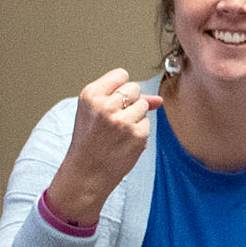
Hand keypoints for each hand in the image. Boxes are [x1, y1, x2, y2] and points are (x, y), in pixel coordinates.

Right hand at [45, 68, 162, 225]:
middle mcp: (106, 105)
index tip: (112, 101)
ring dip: (135, 116)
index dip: (120, 88)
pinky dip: (139, 131)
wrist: (86, 172)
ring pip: (144, 105)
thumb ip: (123, 98)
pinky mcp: (137, 135)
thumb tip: (159, 100)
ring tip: (117, 131)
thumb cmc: (90, 140)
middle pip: (135, 88)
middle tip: (112, 120)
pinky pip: (147, 123)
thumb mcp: (94, 112)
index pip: (121, 74)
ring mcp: (122, 121)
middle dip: (129, 101)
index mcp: (90, 95)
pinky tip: (123, 142)